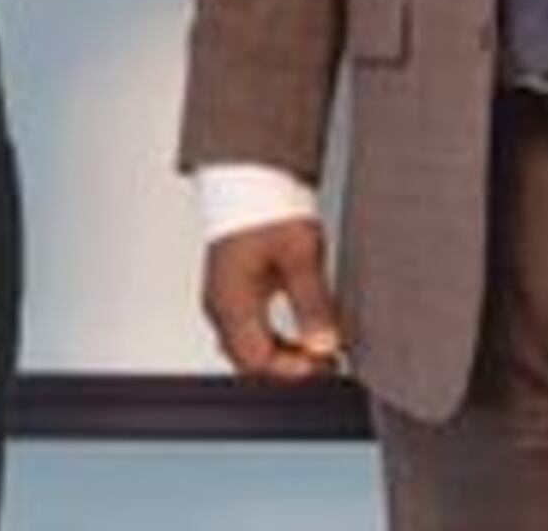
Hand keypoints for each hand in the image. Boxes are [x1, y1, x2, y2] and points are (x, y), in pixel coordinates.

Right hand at [201, 219, 347, 381]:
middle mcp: (220, 306)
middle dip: (290, 366)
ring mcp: (222, 300)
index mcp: (231, 301)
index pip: (256, 360)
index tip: (326, 362)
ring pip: (248, 347)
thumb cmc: (267, 207)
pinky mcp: (231, 291)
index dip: (293, 369)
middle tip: (327, 361)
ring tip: (320, 350)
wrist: (250, 178)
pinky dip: (275, 340)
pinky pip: (249, 330)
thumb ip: (313, 303)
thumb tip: (325, 343)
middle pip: (250, 359)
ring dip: (283, 355)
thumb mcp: (300, 255)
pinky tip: (301, 333)